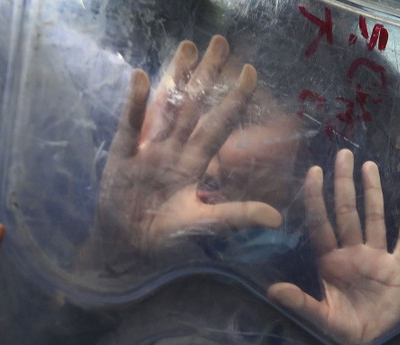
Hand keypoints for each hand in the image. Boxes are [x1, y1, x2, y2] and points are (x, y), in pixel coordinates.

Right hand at [95, 36, 281, 259]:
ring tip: (187, 46)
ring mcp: (147, 149)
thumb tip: (277, 218)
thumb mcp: (203, 223)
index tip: (251, 71)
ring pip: (166, 106)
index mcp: (194, 163)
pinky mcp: (122, 156)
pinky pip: (131, 126)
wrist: (126, 248)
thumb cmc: (164, 236)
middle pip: (193, 105)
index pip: (219, 125)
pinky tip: (141, 77)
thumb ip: (236, 215)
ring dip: (176, 77)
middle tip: (221, 41)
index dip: (234, 100)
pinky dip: (135, 104)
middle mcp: (173, 149)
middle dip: (207, 75)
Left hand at [268, 150, 399, 344]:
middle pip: (347, 211)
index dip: (317, 198)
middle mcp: (352, 252)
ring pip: (374, 218)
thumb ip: (299, 304)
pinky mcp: (398, 267)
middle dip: (344, 183)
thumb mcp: (319, 319)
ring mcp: (376, 257)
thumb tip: (273, 290)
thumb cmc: (342, 330)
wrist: (370, 343)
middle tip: (343, 153)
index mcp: (331, 261)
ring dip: (373, 193)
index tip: (314, 172)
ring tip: (369, 166)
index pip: (322, 222)